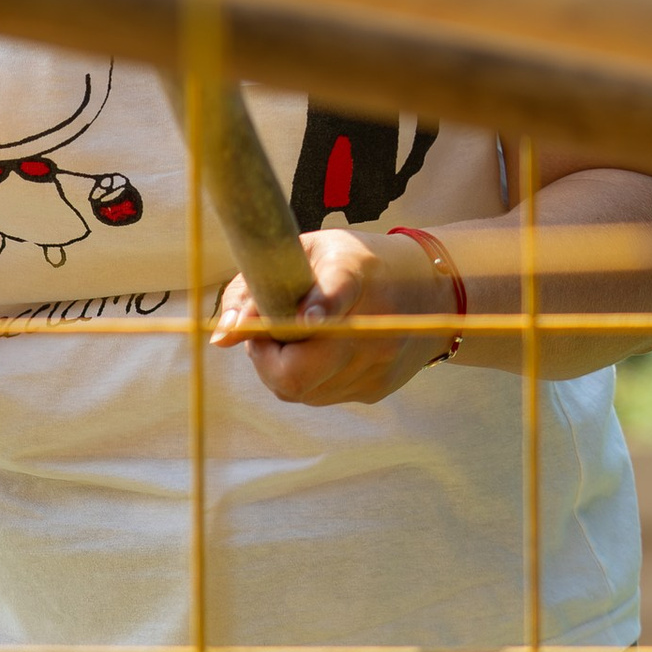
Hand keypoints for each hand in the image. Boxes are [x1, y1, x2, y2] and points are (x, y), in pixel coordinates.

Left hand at [211, 223, 450, 407]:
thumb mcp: (305, 255)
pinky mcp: (378, 388)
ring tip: (295, 339)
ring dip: (282, 369)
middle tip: (266, 334)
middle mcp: (373, 322)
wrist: (430, 289)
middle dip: (264, 359)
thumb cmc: (350, 265)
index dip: (318, 307)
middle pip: (299, 370)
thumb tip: (221, 339)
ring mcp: (378, 363)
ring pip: (301, 390)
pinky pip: (321, 396)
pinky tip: (320, 352)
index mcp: (353, 273)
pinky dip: (307, 378)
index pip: (336, 291)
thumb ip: (254, 288)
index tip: (307, 319)